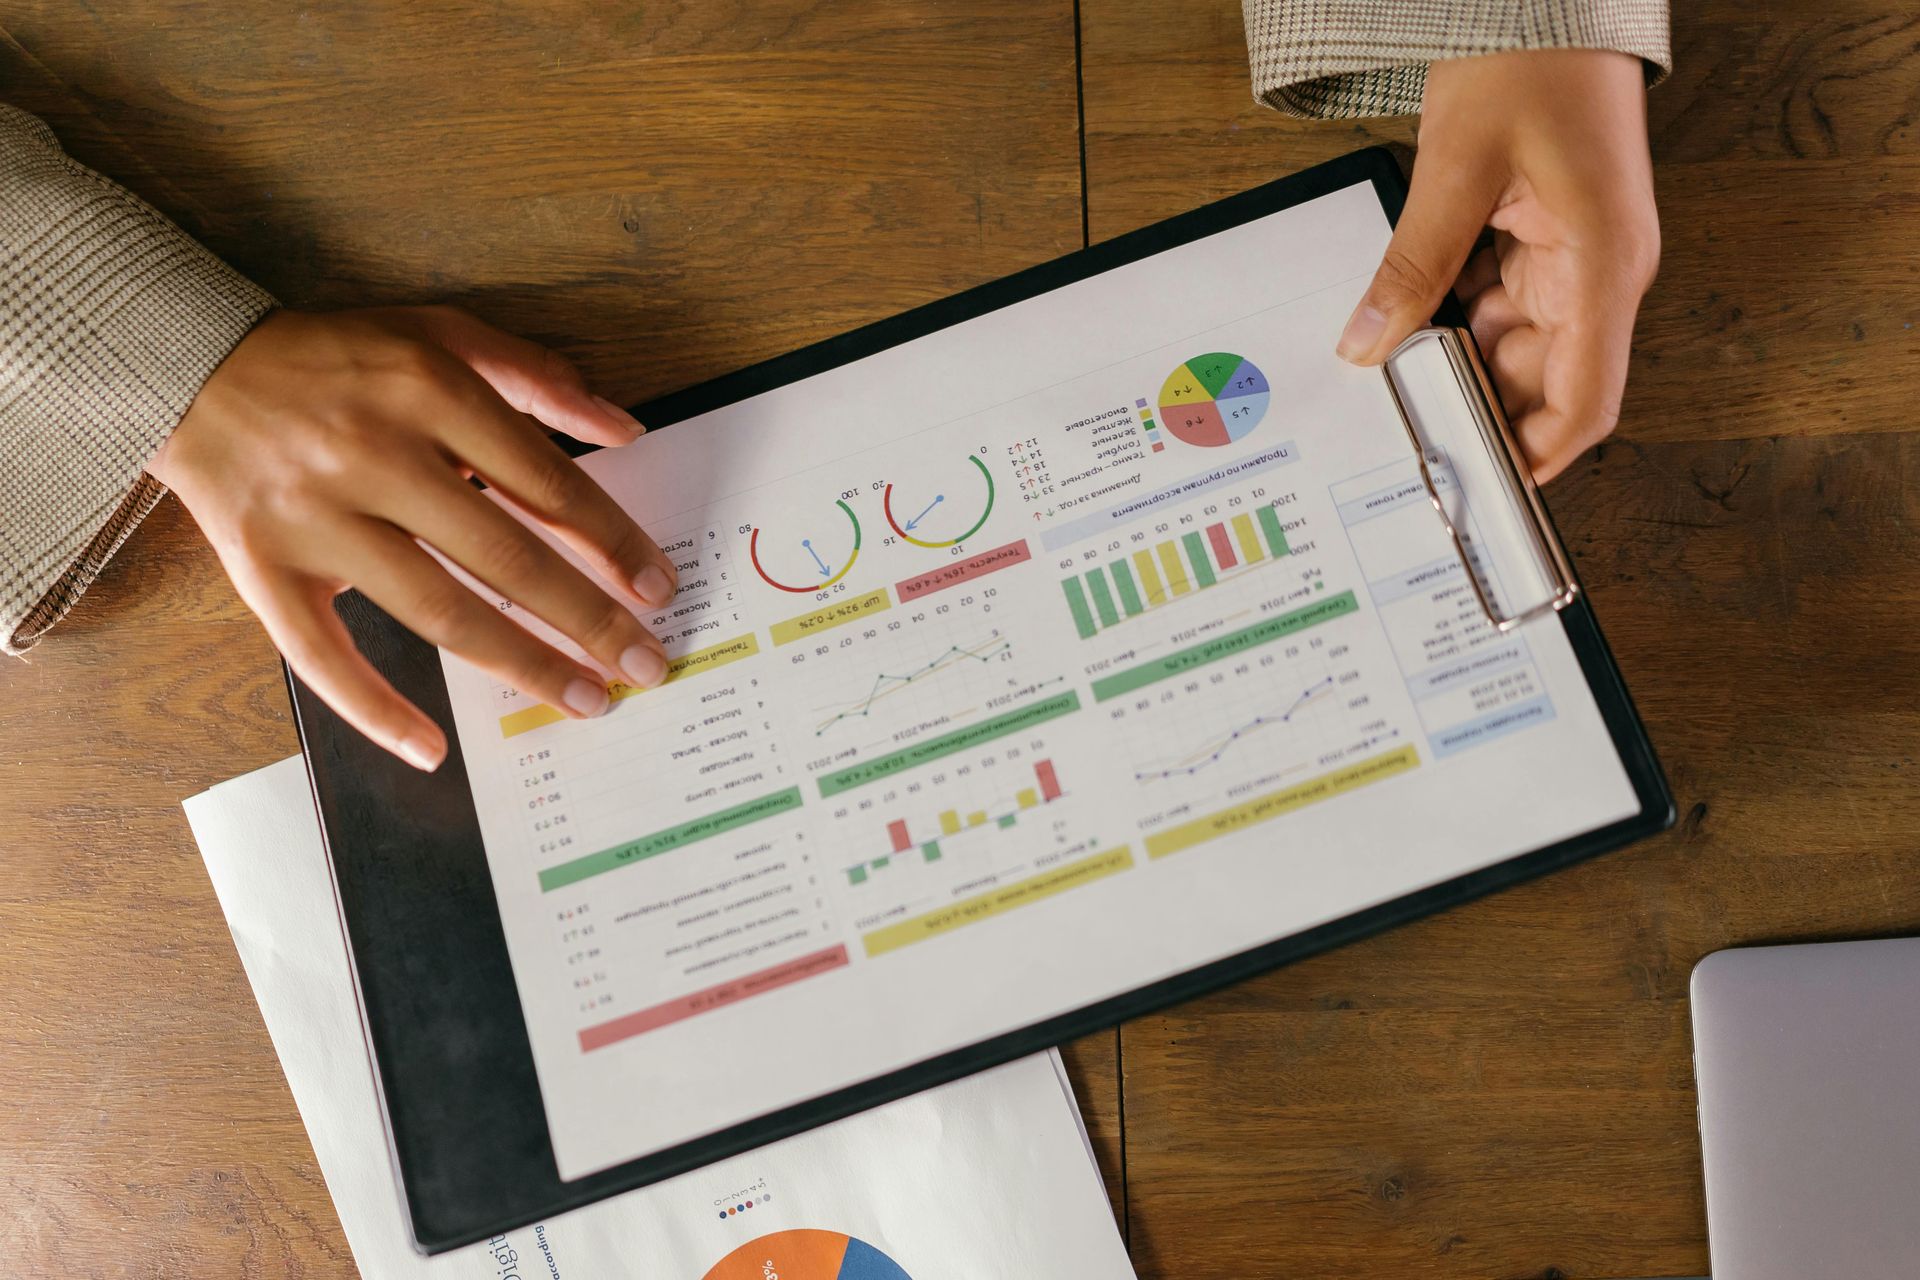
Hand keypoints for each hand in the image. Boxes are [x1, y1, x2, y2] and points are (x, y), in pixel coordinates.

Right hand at [149, 307, 678, 771]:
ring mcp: (317, 520)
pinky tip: (431, 750)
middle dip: (588, 619)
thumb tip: (626, 429)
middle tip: (646, 664)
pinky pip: (323, 655)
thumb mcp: (441, 334)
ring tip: (585, 699)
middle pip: (506, 557)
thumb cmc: (338, 359)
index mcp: (429, 392)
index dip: (612, 542)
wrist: (191, 367)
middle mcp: (376, 457)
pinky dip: (375, 708)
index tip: (658, 589)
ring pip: (437, 610)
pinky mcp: (264, 570)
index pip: (546, 483)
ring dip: (521, 664)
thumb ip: (536, 376)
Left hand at [1336, 49, 1660, 481]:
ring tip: (1395, 391)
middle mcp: (1598, 274)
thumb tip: (1370, 345)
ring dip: (1458, 367)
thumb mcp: (1454, 169)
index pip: (1588, 397)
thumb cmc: (1530, 66)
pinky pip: (1497, 307)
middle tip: (1407, 444)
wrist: (1547, 2)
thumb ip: (1412, 265)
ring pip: (1513, 348)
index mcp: (1603, 264)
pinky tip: (1407, 331)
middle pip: (1543, 382)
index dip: (1542, 456)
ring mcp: (1572, 261)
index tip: (1492, 494)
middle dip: (1478, 413)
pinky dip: (1454, 323)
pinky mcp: (1543, 245)